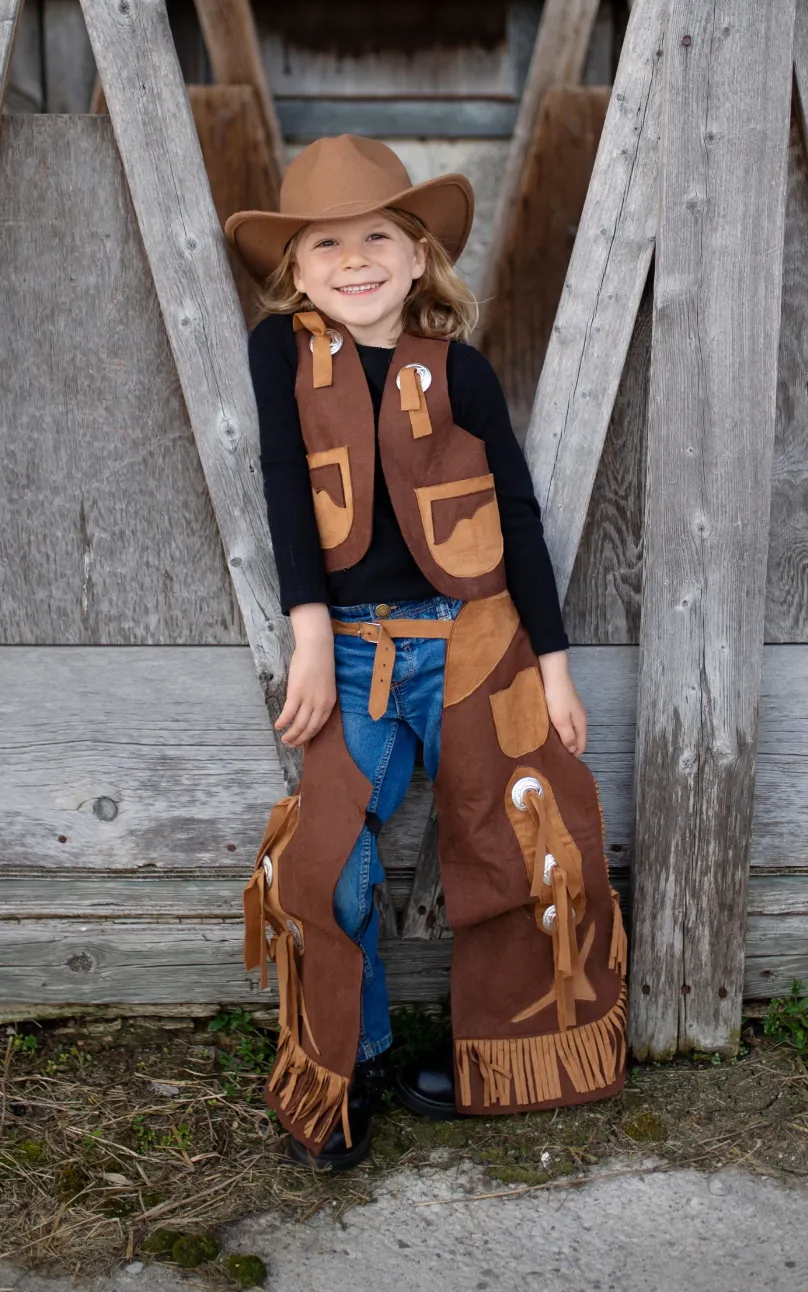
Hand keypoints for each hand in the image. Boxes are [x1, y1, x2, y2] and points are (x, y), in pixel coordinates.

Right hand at [275, 604, 336, 746]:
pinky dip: (282, 722)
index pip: (319, 726)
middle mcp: (321, 704)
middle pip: (309, 729)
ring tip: (284, 739)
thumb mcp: (325, 685)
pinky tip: (277, 725)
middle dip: (299, 739)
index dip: (309, 736)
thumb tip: (309, 709)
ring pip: (299, 725)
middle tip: (290, 744)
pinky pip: (288, 713)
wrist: (317, 648)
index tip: (302, 741)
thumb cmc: (320, 663)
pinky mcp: (296, 693)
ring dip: (290, 735)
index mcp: (329, 703)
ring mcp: (309, 699)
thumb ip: (319, 699)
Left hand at [538, 650, 586, 756]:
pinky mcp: (563, 705)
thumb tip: (572, 750)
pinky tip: (548, 731)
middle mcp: (579, 718)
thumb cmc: (556, 697)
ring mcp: (572, 711)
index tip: (562, 763)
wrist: (553, 672)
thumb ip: (567, 736)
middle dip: (568, 748)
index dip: (573, 755)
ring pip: (569, 730)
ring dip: (562, 739)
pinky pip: (563, 722)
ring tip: (550, 746)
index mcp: (581, 723)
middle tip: (554, 757)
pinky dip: (558, 729)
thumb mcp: (561, 720)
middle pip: (576, 738)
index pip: (581, 745)